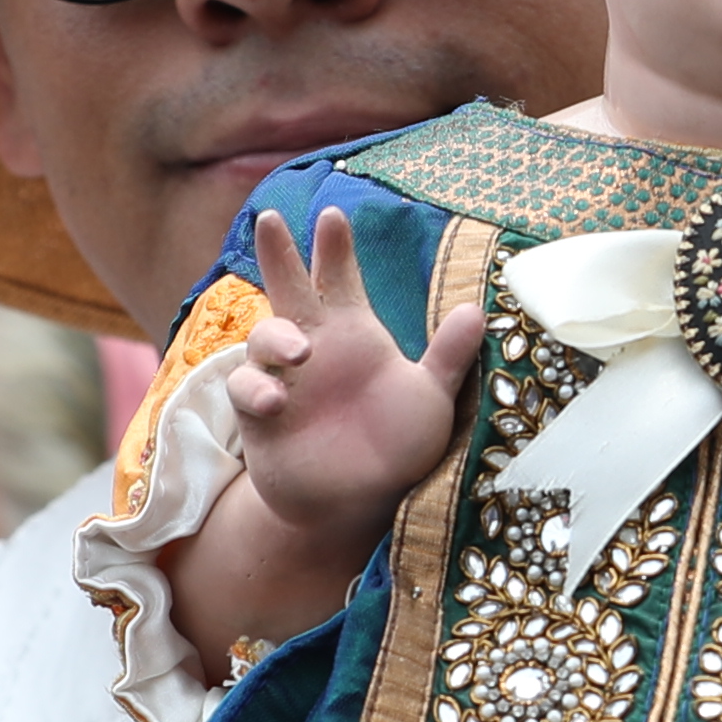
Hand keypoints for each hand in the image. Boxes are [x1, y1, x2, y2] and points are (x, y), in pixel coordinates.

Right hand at [228, 207, 485, 541]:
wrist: (357, 506)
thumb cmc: (395, 449)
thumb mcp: (430, 400)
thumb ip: (447, 358)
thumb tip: (476, 310)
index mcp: (354, 334)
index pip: (339, 279)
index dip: (335, 248)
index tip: (334, 215)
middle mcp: (313, 347)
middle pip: (289, 287)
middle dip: (278, 252)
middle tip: (271, 219)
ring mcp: (281, 379)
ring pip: (262, 336)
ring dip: (276, 337)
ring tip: (301, 352)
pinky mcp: (258, 414)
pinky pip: (244, 388)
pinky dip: (256, 388)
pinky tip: (276, 401)